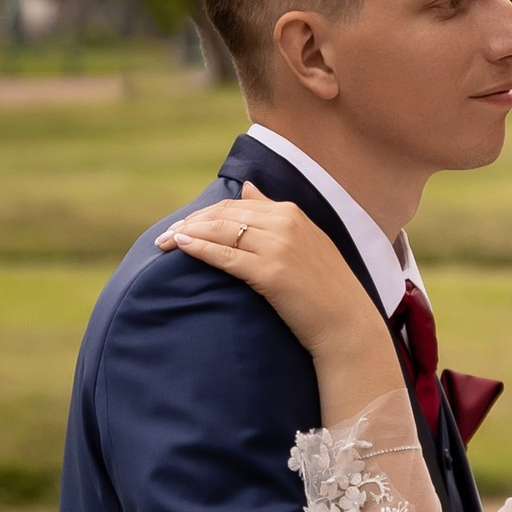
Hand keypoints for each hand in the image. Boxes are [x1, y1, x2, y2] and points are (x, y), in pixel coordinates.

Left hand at [156, 185, 392, 380]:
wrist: (346, 324)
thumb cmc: (324, 288)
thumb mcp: (305, 240)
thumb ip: (273, 213)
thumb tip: (247, 188)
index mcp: (293, 213)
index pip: (237, 205)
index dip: (205, 213)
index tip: (184, 225)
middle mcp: (286, 223)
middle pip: (224, 215)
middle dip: (190, 222)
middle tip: (164, 234)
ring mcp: (279, 247)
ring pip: (221, 231)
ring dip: (187, 234)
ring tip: (164, 242)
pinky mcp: (271, 272)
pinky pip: (226, 255)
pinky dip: (200, 249)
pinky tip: (181, 248)